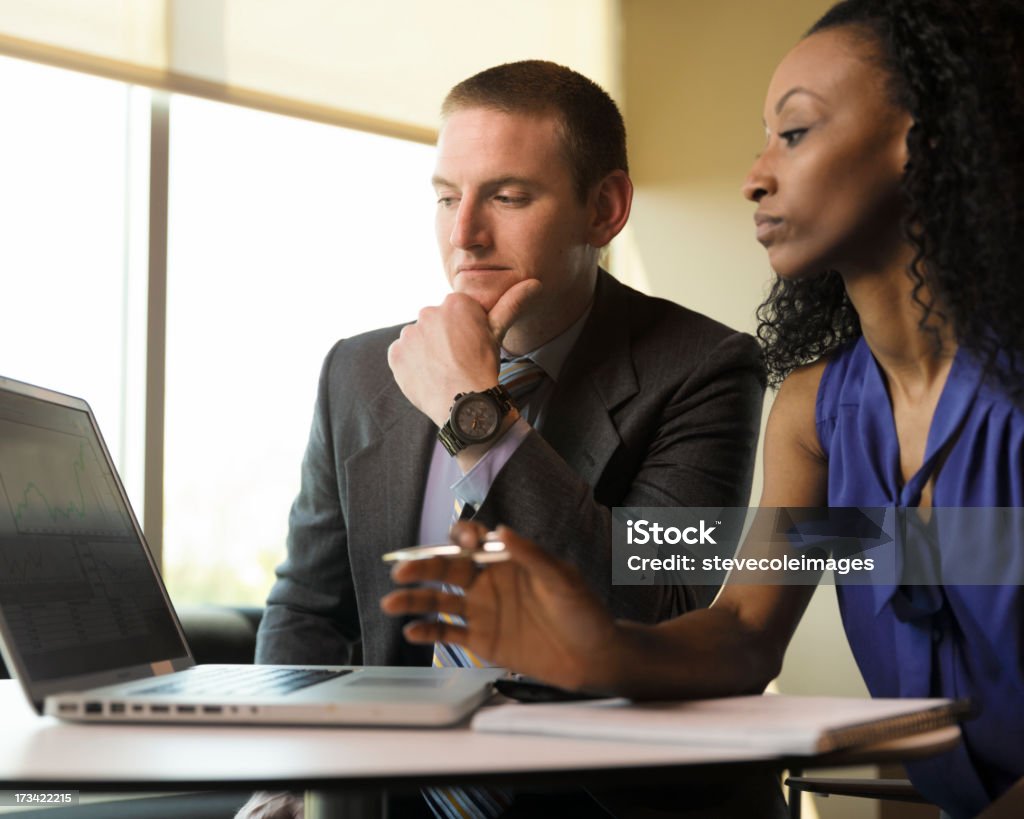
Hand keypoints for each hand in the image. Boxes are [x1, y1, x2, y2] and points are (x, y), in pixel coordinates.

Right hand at [380, 522, 618, 691]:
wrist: (594, 657)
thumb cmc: (584, 612)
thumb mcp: (562, 578)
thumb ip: (531, 554)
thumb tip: (502, 530)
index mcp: (506, 560)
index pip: (473, 540)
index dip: (461, 537)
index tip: (460, 542)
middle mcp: (488, 582)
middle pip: (447, 569)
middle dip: (423, 567)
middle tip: (402, 571)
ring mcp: (483, 611)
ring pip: (440, 600)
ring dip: (414, 600)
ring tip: (392, 602)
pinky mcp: (482, 639)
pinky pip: (449, 634)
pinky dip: (428, 632)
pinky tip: (412, 631)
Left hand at [387, 280, 541, 427]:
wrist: (465, 403)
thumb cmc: (484, 367)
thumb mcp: (498, 333)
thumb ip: (512, 304)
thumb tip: (535, 284)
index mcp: (455, 303)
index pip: (453, 313)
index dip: (461, 333)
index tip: (468, 348)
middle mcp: (428, 312)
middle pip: (433, 324)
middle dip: (441, 339)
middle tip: (455, 362)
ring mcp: (409, 333)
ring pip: (416, 339)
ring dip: (424, 351)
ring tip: (441, 371)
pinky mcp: (395, 353)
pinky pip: (400, 355)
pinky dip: (410, 365)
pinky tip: (427, 376)